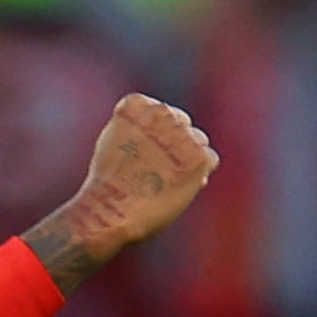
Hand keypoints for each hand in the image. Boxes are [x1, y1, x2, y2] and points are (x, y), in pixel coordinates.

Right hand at [23, 94, 219, 291]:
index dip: (154, 136)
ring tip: (166, 184)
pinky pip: (210, 160)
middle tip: (156, 175)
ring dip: (188, 160)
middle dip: (174, 146)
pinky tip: (178, 189)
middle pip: (181, 123)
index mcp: (135, 104)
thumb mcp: (113, 144)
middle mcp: (161, 111)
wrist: (112, 212)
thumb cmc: (107, 186)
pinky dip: (199, 175)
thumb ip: (138, 130)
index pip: (157, 111)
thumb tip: (170, 137)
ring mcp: (182, 133)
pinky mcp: (199, 155)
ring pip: (198, 140)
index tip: (140, 157)